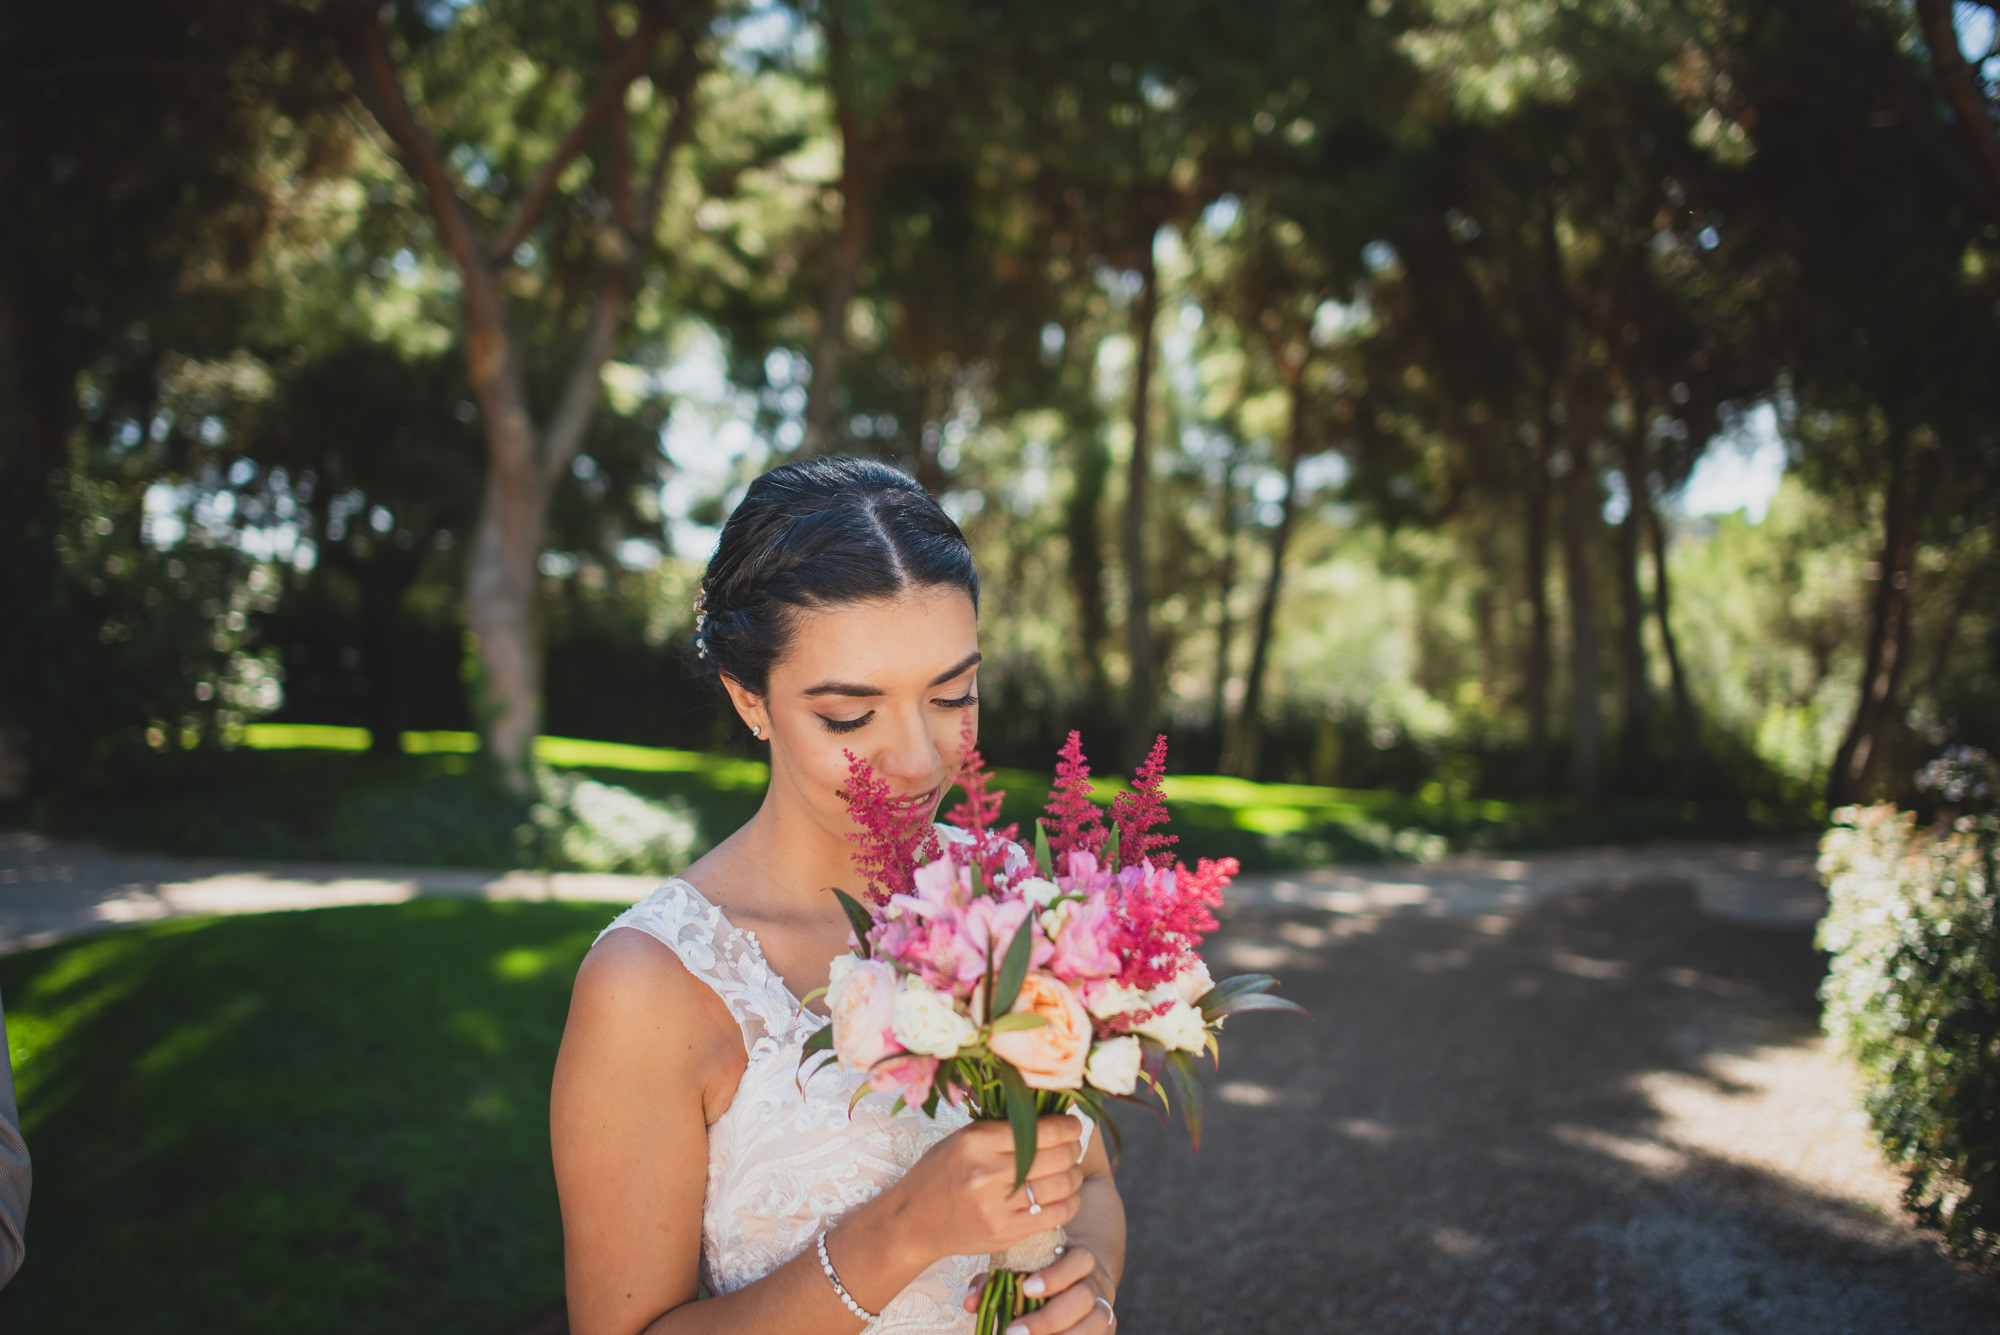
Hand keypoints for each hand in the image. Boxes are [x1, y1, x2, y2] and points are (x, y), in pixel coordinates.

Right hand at [888, 1115, 1086, 1260]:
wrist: (913, 1220)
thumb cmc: (939, 1173)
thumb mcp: (963, 1139)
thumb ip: (1003, 1129)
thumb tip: (1050, 1115)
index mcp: (978, 1141)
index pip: (1042, 1130)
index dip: (1068, 1126)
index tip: (1072, 1125)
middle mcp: (989, 1172)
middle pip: (1058, 1157)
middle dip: (1074, 1148)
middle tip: (1072, 1146)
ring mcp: (998, 1206)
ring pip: (1062, 1185)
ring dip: (1075, 1174)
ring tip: (1070, 1170)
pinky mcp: (1006, 1232)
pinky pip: (1056, 1215)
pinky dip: (1070, 1202)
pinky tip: (1066, 1195)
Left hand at [961, 1245, 1116, 1333]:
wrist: (1078, 1279)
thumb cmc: (1041, 1271)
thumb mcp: (1020, 1267)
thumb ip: (994, 1281)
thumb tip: (971, 1302)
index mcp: (1078, 1257)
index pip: (1079, 1260)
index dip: (1056, 1276)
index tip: (1025, 1288)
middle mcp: (1095, 1281)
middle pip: (1085, 1297)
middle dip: (1050, 1317)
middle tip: (1014, 1332)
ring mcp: (1104, 1306)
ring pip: (1098, 1322)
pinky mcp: (1107, 1327)